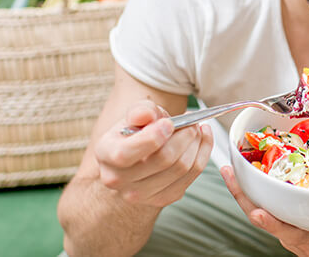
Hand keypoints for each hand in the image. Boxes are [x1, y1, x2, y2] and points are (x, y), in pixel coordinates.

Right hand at [94, 101, 213, 207]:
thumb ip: (140, 110)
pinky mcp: (164, 198)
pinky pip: (192, 175)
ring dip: (196, 143)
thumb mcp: (134, 115)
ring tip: (197, 128)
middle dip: (184, 135)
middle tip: (192, 121)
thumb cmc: (136, 133)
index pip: (127, 153)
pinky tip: (201, 139)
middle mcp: (119, 180)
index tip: (169, 123)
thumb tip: (146, 115)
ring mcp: (141, 194)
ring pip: (182, 167)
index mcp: (106, 155)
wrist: (137, 159)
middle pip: (163, 159)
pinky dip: (202, 153)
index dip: (152, 137)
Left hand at [221, 165, 308, 256]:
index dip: (275, 226)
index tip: (258, 215)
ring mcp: (287, 229)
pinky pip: (261, 205)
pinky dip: (247, 190)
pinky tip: (236, 169)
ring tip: (225, 165)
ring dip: (240, 190)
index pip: (293, 235)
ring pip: (257, 211)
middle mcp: (297, 237)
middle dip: (245, 199)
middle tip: (230, 174)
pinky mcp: (282, 219)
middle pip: (264, 220)